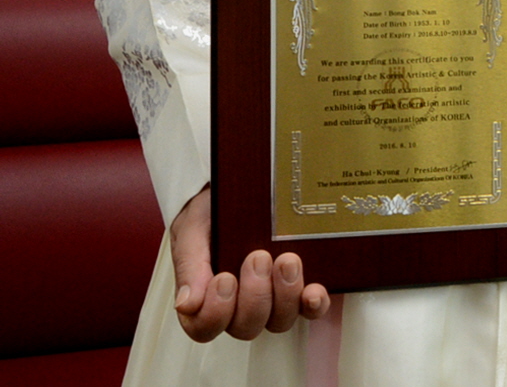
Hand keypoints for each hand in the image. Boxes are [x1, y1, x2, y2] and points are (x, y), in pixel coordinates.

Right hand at [170, 186, 330, 341]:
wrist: (241, 184)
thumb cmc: (212, 211)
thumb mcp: (194, 227)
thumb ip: (190, 264)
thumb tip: (186, 305)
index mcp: (208, 296)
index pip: (205, 327)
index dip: (215, 312)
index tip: (224, 279)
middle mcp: (240, 305)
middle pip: (246, 326)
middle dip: (254, 295)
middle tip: (258, 257)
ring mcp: (272, 298)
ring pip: (278, 320)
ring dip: (284, 296)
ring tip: (287, 260)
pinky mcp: (299, 287)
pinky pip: (310, 308)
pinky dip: (313, 304)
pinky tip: (314, 290)